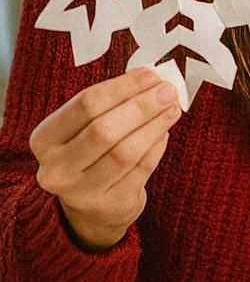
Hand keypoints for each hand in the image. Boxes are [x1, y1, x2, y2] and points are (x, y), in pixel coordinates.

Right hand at [31, 67, 181, 250]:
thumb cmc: (93, 152)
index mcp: (45, 139)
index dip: (122, 87)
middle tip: (168, 90)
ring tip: (172, 107)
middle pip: (104, 130)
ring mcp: (82, 192)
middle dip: (141, 106)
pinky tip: (166, 130)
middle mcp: (56, 168)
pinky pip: (142, 169)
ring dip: (154, 125)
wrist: (93, 207)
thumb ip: (114, 103)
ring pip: (125, 152)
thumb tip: (153, 80)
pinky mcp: (111, 205)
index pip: (85, 105)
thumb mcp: (87, 127)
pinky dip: (157, 145)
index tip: (150, 75)